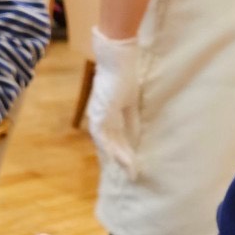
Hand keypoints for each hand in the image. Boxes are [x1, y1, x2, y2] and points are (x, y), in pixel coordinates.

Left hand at [88, 28, 140, 177]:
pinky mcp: (100, 113)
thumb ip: (131, 120)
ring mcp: (98, 116)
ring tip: (130, 171)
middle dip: (119, 161)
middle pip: (109, 145)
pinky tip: (124, 160)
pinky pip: (105, 138)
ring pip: (107, 145)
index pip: (114, 139)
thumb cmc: (124, 74)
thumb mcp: (130, 102)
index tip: (132, 166)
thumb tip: (136, 138)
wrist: (117, 58)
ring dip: (119, 159)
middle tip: (130, 175)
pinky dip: (114, 150)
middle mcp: (99, 117)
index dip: (123, 153)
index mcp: (106, 114)